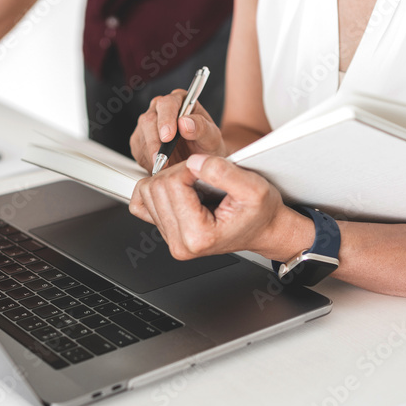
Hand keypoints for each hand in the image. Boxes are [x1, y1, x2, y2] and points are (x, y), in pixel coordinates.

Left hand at [128, 154, 313, 261]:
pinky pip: (142, 204)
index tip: (207, 167)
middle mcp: (179, 243)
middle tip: (202, 175)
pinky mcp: (165, 232)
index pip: (172, 184)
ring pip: (146, 192)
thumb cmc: (260, 214)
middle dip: (177, 172)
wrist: (263, 229)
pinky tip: (177, 189)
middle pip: (155, 187)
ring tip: (194, 184)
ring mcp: (170, 239)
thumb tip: (194, 162)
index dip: (189, 166)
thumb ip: (223, 172)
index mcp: (198, 236)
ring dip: (167, 179)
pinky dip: (156, 190)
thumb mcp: (254, 188)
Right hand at [129, 89, 227, 171]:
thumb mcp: (211, 137)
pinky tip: (158, 166)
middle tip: (161, 159)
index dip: (166, 119)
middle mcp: (160, 109)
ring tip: (163, 167)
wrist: (199, 159)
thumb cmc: (206, 144)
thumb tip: (184, 123)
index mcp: (179, 100)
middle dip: (154, 142)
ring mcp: (148, 124)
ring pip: (141, 135)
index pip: (167, 104)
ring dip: (150, 154)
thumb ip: (201, 128)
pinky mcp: (140, 139)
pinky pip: (137, 149)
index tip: (168, 137)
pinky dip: (146, 160)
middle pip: (149, 120)